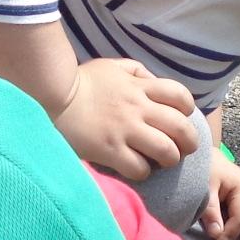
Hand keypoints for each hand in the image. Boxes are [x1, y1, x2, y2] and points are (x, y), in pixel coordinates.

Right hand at [52, 60, 199, 180]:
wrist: (50, 96)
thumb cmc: (82, 81)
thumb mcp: (112, 67)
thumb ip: (136, 72)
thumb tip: (153, 81)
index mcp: (141, 87)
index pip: (181, 96)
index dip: (188, 110)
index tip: (182, 118)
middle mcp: (138, 108)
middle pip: (181, 128)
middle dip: (189, 142)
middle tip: (182, 149)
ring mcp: (125, 131)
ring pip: (166, 151)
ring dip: (170, 159)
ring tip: (162, 162)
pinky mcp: (110, 151)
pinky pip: (140, 169)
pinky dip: (144, 172)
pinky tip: (137, 168)